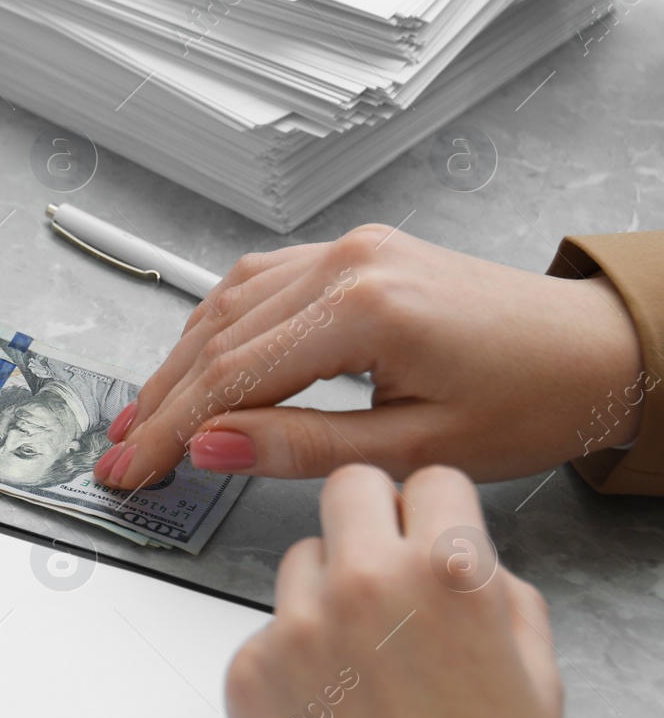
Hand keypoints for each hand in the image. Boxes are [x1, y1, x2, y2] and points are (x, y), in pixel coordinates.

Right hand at [93, 225, 646, 487]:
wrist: (598, 350)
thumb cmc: (532, 400)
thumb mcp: (416, 448)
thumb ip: (302, 447)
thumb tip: (213, 446)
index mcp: (366, 307)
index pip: (233, 374)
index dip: (171, 429)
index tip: (133, 468)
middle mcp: (348, 261)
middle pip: (218, 334)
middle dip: (161, 401)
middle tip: (121, 454)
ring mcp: (349, 249)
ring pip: (229, 302)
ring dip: (179, 362)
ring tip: (143, 418)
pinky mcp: (355, 253)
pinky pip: (260, 283)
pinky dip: (217, 327)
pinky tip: (195, 362)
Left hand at [225, 464, 562, 717]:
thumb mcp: (534, 674)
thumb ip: (494, 591)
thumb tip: (460, 553)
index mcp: (449, 575)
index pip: (427, 479)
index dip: (430, 510)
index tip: (424, 528)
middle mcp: (367, 584)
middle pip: (346, 488)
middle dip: (367, 518)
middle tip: (381, 569)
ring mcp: (297, 624)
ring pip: (300, 559)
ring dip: (325, 591)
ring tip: (360, 665)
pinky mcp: (249, 667)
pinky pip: (266, 631)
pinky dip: (291, 658)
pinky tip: (327, 708)